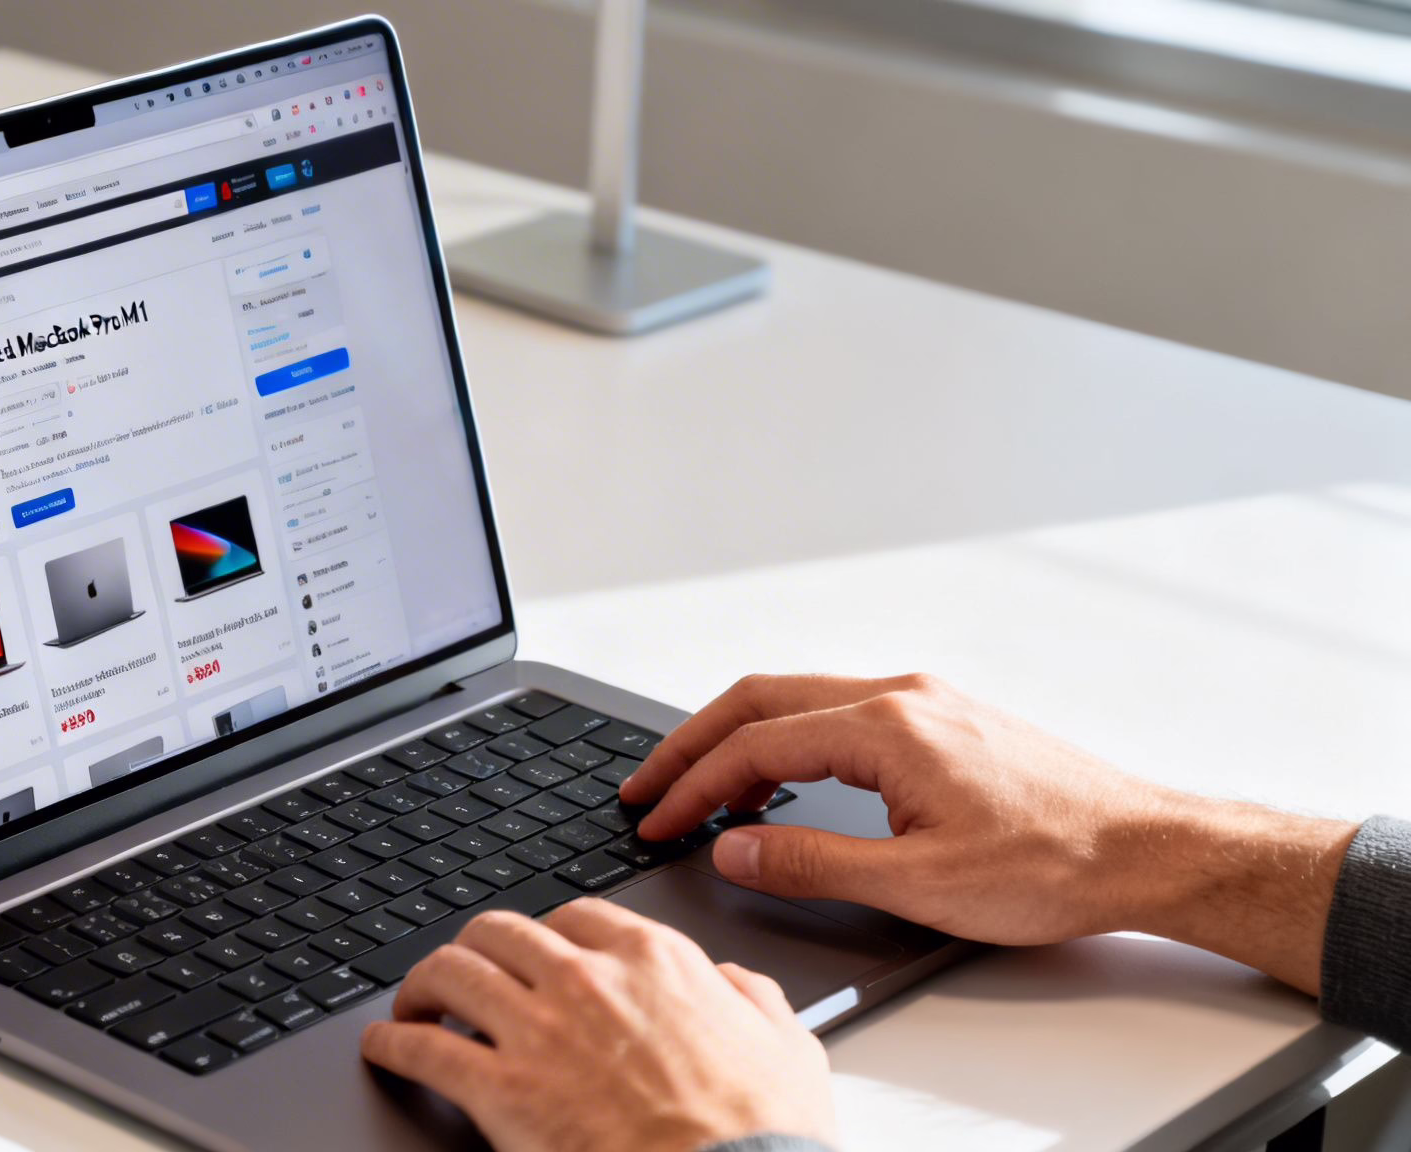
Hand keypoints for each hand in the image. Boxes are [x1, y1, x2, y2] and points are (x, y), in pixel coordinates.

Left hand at [360, 900, 835, 1151]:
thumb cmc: (764, 1132)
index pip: (576, 916)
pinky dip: (393, 1043)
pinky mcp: (504, 1091)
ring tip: (414, 1005)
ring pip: (451, 972)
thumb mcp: (788, 1046)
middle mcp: (587, 980)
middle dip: (474, 950)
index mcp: (653, 961)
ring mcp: (540, 1031)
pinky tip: (386, 1047)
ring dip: (422, 986)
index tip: (534, 953)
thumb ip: (754, 998)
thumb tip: (735, 981)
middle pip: (499, 933)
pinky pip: (425, 1050)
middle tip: (463, 973)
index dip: (546, 935)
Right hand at [620, 673, 1357, 992]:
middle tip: (646, 787)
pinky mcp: (944, 719)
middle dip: (693, 743)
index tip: (654, 819)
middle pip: (762, 698)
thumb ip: (813, 862)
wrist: (1148, 849)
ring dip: (739, 739)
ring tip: (699, 792)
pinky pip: (837, 712)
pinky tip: (781, 784)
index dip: (691, 785)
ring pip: (799, 699)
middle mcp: (901, 696)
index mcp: (887, 727)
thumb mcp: (920, 882)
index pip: (755, 745)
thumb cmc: (1054, 866)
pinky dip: (786, 741)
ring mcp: (925, 701)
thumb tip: (731, 848)